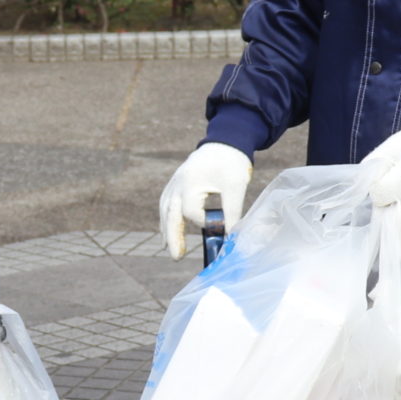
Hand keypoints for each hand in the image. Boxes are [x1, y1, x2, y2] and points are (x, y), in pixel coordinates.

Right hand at [157, 141, 254, 258]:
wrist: (224, 142)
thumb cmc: (231, 163)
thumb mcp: (235, 187)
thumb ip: (232, 212)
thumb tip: (231, 237)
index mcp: (190, 183)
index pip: (192, 212)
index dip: (205, 223)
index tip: (220, 227)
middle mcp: (177, 184)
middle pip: (170, 214)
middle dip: (172, 236)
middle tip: (176, 257)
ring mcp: (174, 183)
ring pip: (165, 209)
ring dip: (166, 229)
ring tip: (168, 247)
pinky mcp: (176, 183)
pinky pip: (166, 203)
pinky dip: (166, 217)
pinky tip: (167, 229)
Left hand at [360, 123, 400, 255]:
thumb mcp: (391, 147)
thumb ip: (373, 165)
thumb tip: (360, 185)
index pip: (378, 197)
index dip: (377, 193)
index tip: (381, 189)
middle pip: (391, 225)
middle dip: (384, 221)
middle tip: (385, 214)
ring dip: (400, 237)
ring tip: (396, 232)